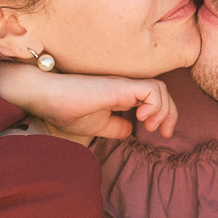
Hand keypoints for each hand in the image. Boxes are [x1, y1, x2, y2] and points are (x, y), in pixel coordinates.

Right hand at [0, 63, 177, 140]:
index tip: (161, 133)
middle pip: (162, 92)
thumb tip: (131, 131)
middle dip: (170, 114)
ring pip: (161, 89)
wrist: (47, 98)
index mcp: (121, 94)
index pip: (154, 97)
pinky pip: (153, 90)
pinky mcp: (120, 86)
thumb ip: (116, 126)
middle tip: (165, 133)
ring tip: (151, 126)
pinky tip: (143, 119)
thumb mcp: (97, 125)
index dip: (164, 115)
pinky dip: (156, 105)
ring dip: (164, 111)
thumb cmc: (66, 110)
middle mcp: (125, 86)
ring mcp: (124, 84)